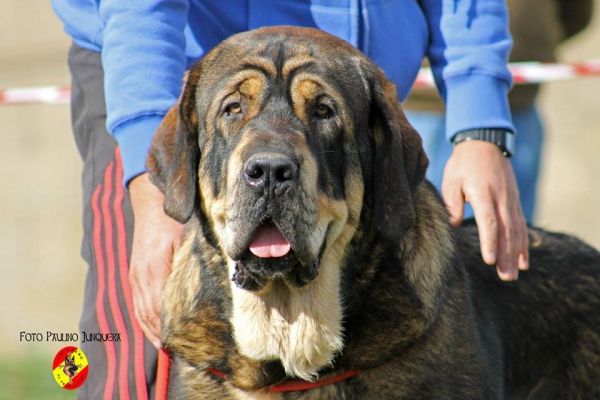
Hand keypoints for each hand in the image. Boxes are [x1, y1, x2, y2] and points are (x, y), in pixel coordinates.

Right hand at [129, 173, 184, 347]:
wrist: (150, 199)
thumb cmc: (174, 217)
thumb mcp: (189, 235)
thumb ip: (199, 258)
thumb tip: (220, 278)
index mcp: (156, 269)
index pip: (162, 309)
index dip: (173, 327)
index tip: (188, 342)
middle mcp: (142, 276)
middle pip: (150, 315)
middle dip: (164, 335)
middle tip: (182, 351)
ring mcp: (136, 275)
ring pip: (142, 312)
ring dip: (154, 331)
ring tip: (168, 347)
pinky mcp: (135, 272)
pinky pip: (138, 302)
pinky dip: (145, 319)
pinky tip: (155, 329)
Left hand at [442, 141, 528, 280]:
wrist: (484, 143)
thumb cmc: (463, 164)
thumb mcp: (451, 180)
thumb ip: (452, 204)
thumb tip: (452, 226)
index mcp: (483, 193)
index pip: (488, 221)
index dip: (490, 242)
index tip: (489, 260)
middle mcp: (501, 198)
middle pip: (506, 231)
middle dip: (506, 256)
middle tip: (505, 278)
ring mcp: (511, 200)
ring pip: (516, 231)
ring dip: (515, 254)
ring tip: (513, 275)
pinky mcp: (515, 201)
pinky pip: (521, 225)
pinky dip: (523, 244)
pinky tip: (523, 261)